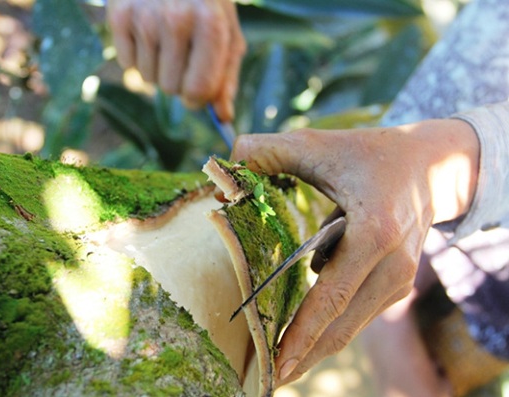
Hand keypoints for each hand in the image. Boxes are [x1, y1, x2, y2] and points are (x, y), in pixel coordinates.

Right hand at [107, 0, 245, 120]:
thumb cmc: (204, 3)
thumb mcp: (226, 32)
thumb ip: (227, 77)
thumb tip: (224, 118)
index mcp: (211, 26)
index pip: (198, 90)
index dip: (197, 99)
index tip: (197, 93)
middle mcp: (177, 21)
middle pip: (170, 89)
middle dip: (177, 80)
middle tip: (182, 54)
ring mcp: (145, 17)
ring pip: (148, 79)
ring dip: (157, 67)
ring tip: (165, 38)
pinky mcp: (119, 15)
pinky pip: (127, 65)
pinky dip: (137, 56)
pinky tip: (146, 32)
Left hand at [230, 119, 478, 384]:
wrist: (429, 165)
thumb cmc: (369, 153)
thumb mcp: (319, 143)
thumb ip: (269, 151)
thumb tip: (223, 172)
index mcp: (375, 231)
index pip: (332, 295)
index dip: (301, 334)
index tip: (274, 366)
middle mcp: (394, 264)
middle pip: (341, 325)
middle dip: (302, 357)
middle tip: (262, 381)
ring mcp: (399, 279)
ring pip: (350, 327)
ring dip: (313, 350)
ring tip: (275, 370)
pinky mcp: (396, 284)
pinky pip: (357, 315)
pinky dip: (327, 330)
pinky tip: (298, 342)